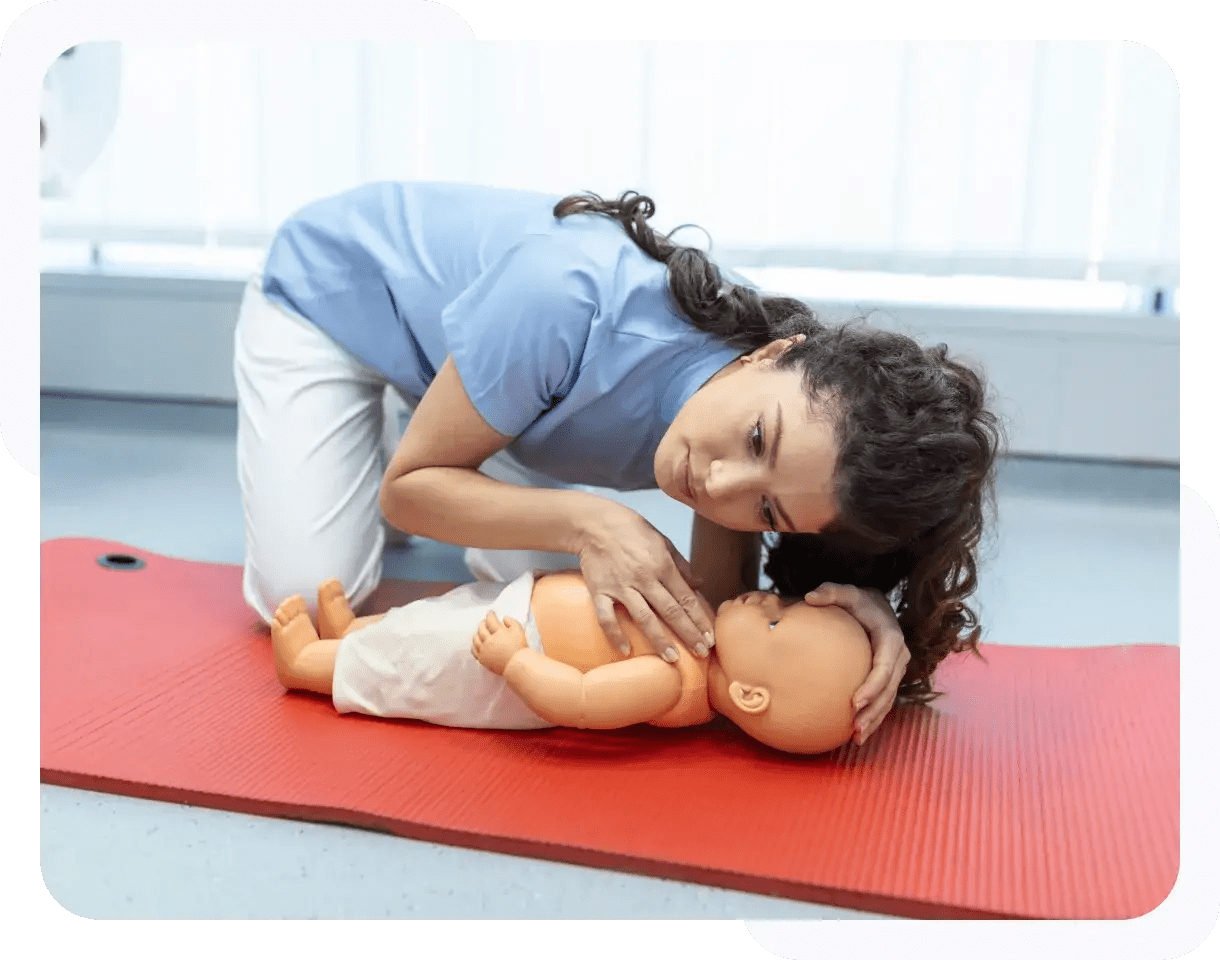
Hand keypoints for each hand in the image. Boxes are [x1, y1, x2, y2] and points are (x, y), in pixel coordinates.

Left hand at [471, 611, 527, 675]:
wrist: (517, 665)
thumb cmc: (520, 648)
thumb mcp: (519, 630)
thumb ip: (511, 622)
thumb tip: (504, 618)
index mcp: (498, 632)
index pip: (491, 620)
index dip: (490, 614)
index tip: (491, 612)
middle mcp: (489, 640)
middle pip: (481, 628)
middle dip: (483, 623)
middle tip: (485, 621)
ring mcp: (485, 650)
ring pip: (476, 639)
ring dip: (477, 633)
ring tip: (480, 632)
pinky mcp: (483, 659)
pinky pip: (474, 650)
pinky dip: (474, 644)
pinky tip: (476, 643)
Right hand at [576, 502, 716, 662]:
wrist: (594, 523)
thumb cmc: (631, 530)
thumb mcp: (662, 541)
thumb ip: (681, 564)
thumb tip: (700, 583)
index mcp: (662, 565)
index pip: (686, 597)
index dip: (699, 619)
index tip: (710, 637)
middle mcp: (644, 578)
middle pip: (670, 610)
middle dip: (688, 633)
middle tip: (701, 653)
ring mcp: (621, 586)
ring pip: (643, 617)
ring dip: (659, 639)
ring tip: (672, 658)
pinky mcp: (600, 591)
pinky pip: (607, 617)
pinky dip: (615, 634)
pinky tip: (625, 651)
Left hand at [803, 582, 909, 745]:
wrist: (876, 607)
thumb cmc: (858, 601)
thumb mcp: (847, 592)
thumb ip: (831, 592)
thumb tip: (809, 596)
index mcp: (891, 639)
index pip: (884, 667)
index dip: (872, 687)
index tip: (854, 702)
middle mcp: (898, 657)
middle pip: (888, 690)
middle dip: (873, 711)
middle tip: (855, 727)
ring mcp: (895, 671)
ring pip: (887, 700)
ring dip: (874, 720)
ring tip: (856, 737)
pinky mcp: (887, 679)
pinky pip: (882, 701)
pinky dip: (873, 717)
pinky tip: (857, 734)